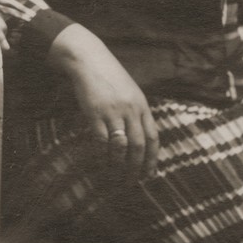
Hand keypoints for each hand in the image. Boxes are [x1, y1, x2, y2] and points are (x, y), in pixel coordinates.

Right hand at [48, 24, 158, 179]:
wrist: (89, 60)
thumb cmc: (109, 77)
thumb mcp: (130, 92)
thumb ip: (136, 112)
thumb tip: (141, 136)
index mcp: (142, 105)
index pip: (152, 137)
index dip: (152, 158)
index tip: (150, 174)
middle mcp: (131, 110)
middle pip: (138, 145)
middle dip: (136, 167)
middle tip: (131, 182)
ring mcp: (113, 111)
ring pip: (121, 146)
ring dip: (118, 165)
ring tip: (115, 176)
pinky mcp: (95, 112)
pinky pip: (101, 140)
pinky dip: (101, 155)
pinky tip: (100, 162)